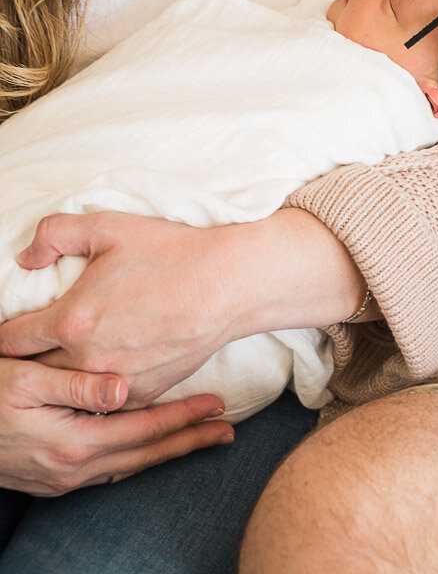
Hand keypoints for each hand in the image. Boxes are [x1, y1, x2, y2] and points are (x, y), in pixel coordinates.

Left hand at [0, 208, 367, 403]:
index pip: (11, 341)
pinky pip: (106, 397)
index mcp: (71, 321)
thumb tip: (26, 258)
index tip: (6, 330)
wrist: (229, 284)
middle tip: (36, 344)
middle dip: (30, 359)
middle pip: (36, 371)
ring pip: (70, 390)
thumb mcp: (109, 226)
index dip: (2, 335)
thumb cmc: (171, 251)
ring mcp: (115, 383)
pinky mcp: (142, 394)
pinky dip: (99, 385)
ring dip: (63, 377)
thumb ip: (55, 234)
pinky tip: (105, 365)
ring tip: (69, 357)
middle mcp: (87, 361)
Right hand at [0, 355, 231, 495]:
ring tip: (199, 439)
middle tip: (226, 430)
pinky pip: (106, 473)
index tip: (217, 406)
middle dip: (188, 442)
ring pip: (128, 468)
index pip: (144, 432)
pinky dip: (134, 461)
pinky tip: (147, 451)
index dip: (184, 418)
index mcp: (73, 444)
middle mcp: (72, 470)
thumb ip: (77, 385)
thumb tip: (125, 388)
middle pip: (145, 456)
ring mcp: (62, 482)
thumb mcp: (26, 380)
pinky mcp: (52, 483)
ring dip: (165, 453)